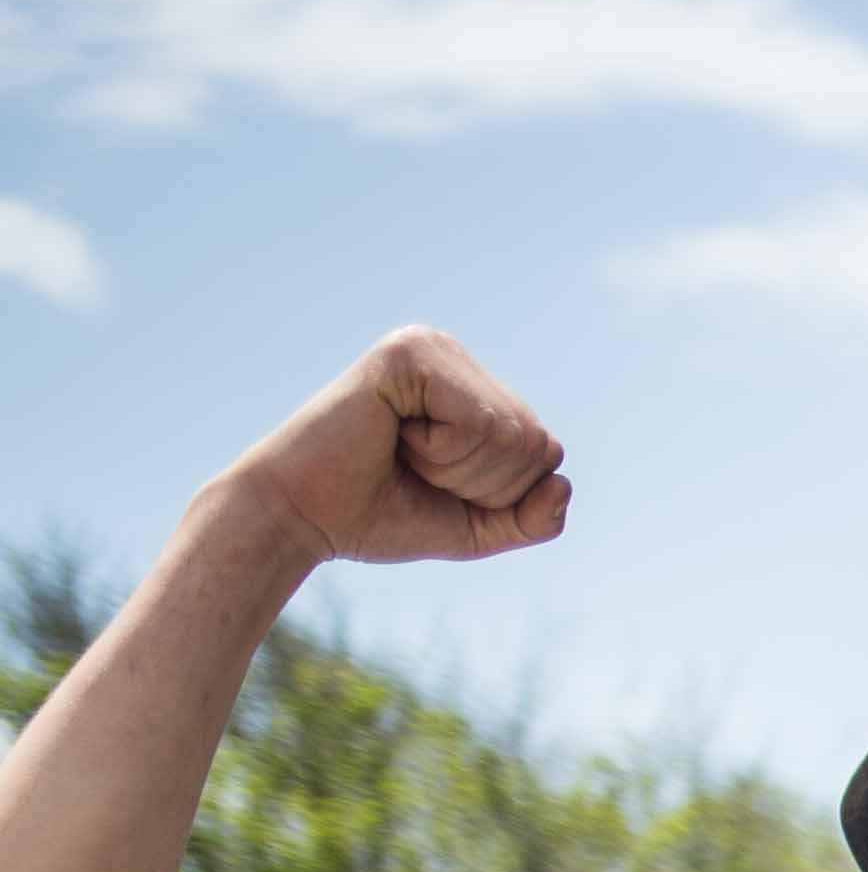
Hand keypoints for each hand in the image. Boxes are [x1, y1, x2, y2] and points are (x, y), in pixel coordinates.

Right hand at [217, 329, 572, 575]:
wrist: (301, 516)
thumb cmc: (379, 515)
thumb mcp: (476, 525)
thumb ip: (532, 518)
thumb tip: (563, 483)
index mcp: (472, 387)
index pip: (546, 452)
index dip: (501, 494)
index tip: (433, 483)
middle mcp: (454, 356)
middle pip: (536, 442)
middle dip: (481, 483)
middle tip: (412, 470)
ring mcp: (430, 346)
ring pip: (512, 434)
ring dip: (458, 469)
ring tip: (400, 453)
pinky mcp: (407, 353)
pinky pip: (476, 422)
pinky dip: (440, 452)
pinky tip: (392, 436)